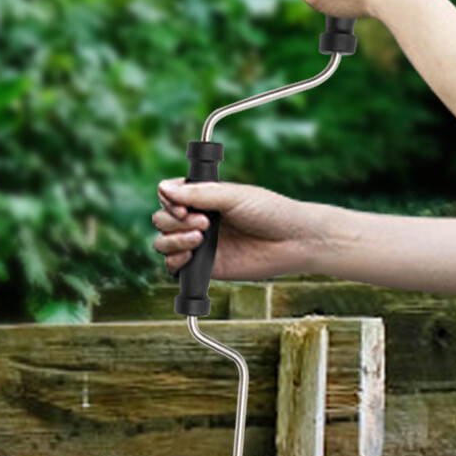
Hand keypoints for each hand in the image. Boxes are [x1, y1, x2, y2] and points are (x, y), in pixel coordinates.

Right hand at [153, 179, 318, 281]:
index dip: (168, 200)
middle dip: (174, 221)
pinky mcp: (205, 268)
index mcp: (203, 197)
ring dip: (173, 240)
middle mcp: (198, 219)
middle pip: (161, 220)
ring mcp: (200, 244)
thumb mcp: (234, 196)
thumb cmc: (270, 213)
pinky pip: (174, 268)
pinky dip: (175, 262)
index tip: (183, 205)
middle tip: (205, 223)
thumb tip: (163, 188)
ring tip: (201, 238)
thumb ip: (199, 194)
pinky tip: (192, 255)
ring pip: (163, 243)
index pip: (168, 195)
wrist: (293, 242)